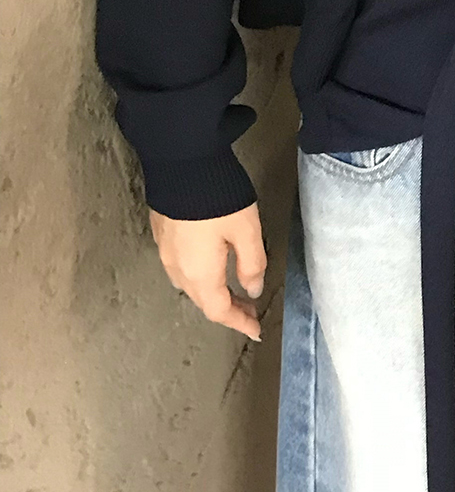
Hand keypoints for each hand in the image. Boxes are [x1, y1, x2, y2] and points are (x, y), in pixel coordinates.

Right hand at [150, 204, 266, 340]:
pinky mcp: (161, 235)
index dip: (239, 323)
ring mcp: (165, 252)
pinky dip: (199, 277)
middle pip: (203, 301)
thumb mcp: (247, 232)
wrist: (180, 162)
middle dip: (228, 310)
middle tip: (250, 311)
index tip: (256, 330)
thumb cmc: (219, 198)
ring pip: (190, 286)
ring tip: (234, 292)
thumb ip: (252, 265)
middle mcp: (177, 269)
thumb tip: (252, 290)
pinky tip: (212, 268)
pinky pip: (180, 268)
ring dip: (213, 294)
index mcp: (200, 273)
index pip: (220, 311)